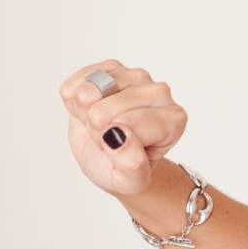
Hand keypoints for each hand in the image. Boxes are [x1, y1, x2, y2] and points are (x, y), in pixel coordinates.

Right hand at [58, 60, 187, 195]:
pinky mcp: (111, 67)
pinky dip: (73, 101)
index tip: (124, 150)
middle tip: (111, 138)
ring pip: (88, 92)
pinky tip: (88, 109)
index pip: (127, 126)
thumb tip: (119, 136)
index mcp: (174, 119)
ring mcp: (135, 76)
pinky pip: (76, 83)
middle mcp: (160, 92)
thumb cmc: (126, 167)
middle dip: (98, 130)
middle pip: (104, 110)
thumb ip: (132, 165)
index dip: (113, 144)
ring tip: (101, 123)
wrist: (111, 156)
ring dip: (85, 114)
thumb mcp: (132, 181)